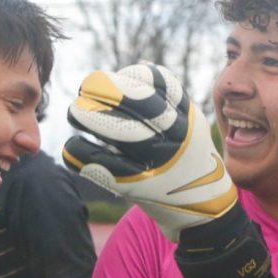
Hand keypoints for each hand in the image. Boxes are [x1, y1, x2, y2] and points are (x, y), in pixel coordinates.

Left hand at [64, 62, 236, 240]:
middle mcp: (176, 140)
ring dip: (94, 119)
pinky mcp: (138, 188)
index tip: (116, 75)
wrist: (205, 209)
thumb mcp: (191, 125)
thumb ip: (168, 100)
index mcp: (188, 121)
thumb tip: (138, 67)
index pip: (164, 86)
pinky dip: (85, 155)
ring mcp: (158, 164)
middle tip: (86, 86)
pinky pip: (107, 168)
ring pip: (125, 134)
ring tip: (75, 111)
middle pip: (143, 107)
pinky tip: (73, 147)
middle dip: (111, 91)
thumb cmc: (191, 159)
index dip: (135, 76)